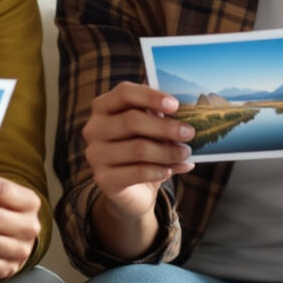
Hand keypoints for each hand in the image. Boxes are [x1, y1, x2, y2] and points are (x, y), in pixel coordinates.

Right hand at [83, 82, 193, 216]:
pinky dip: (157, 171)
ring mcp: (95, 154)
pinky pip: (136, 172)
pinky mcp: (103, 179)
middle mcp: (94, 128)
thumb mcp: (152, 129)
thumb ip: (163, 118)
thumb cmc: (143, 149)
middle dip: (165, 127)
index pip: (124, 93)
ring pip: (137, 148)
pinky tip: (169, 171)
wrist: (133, 189)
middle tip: (189, 133)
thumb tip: (189, 114)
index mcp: (103, 107)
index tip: (175, 105)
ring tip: (185, 154)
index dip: (150, 96)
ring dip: (167, 151)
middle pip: (132, 121)